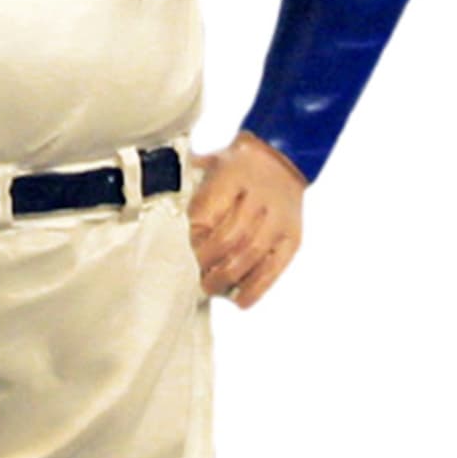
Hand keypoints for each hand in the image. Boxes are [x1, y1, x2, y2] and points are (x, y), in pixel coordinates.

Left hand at [188, 132, 304, 307]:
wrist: (281, 158)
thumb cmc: (237, 167)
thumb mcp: (210, 164)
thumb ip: (190, 188)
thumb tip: (164, 213)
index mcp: (232, 174)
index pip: (207, 213)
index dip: (194, 237)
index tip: (186, 247)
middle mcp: (259, 197)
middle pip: (229, 237)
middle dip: (207, 262)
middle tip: (197, 273)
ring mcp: (278, 219)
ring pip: (250, 255)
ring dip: (226, 277)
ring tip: (211, 286)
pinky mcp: (292, 238)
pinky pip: (274, 268)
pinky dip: (255, 288)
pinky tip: (239, 299)